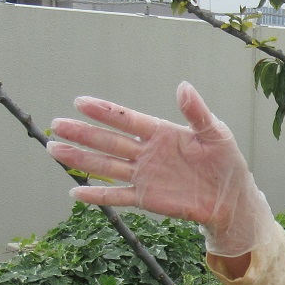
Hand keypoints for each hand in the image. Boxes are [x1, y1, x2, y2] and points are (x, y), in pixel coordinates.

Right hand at [48, 83, 271, 256]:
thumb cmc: (225, 161)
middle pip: (109, 141)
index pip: (127, 119)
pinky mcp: (147, 198)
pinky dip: (97, 196)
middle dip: (83, 133)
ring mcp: (144, 175)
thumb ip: (197, 112)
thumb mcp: (216, 133)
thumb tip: (183, 86)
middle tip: (56, 124)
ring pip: (106, 166)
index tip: (80, 102)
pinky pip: (118, 196)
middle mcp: (147, 152)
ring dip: (81, 159)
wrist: (230, 197)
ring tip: (54, 150)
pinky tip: (75, 193)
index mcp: (161, 132)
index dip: (104, 111)